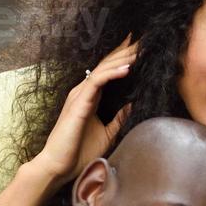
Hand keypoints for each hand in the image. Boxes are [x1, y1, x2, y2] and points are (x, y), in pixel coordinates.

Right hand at [31, 36, 137, 185]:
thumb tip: (133, 103)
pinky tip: (127, 68)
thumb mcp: (108, 133)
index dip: (124, 57)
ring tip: (140, 48)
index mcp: (91, 97)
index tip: (142, 47)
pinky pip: (97, 82)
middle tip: (145, 37)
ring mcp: (79, 96)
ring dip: (122, 57)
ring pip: (103, 69)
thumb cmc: (80, 152)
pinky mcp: (78, 104)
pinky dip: (112, 73)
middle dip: (126, 51)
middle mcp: (84, 92)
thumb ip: (119, 117)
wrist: (60, 167)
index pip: (109, 71)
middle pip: (107, 65)